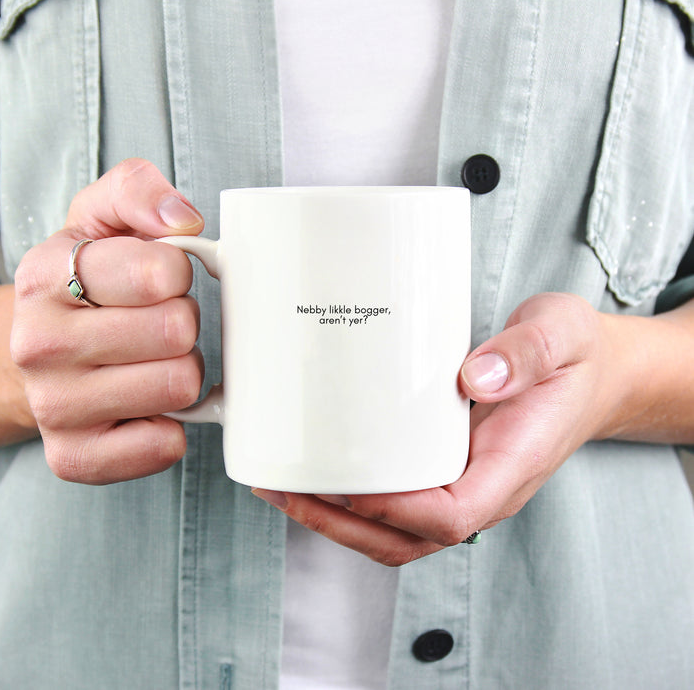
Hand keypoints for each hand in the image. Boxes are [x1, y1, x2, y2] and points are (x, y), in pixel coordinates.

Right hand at [11, 159, 204, 483]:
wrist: (40, 354)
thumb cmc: (87, 286)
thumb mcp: (100, 220)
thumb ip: (138, 192)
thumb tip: (183, 219)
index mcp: (47, 276)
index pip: (163, 273)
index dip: (178, 274)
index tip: (161, 279)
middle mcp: (41, 344)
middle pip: (178, 332)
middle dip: (183, 324)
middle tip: (158, 326)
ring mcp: (55, 406)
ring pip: (180, 386)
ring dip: (181, 372)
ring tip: (152, 361)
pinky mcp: (76, 456)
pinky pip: (164, 445)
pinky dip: (172, 425)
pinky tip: (149, 406)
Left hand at [253, 292, 676, 564]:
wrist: (592, 374)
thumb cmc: (576, 359)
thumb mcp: (561, 336)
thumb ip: (525, 354)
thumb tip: (474, 377)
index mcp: (513, 466)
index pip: (451, 516)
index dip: (394, 510)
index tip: (346, 485)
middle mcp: (483, 486)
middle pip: (407, 537)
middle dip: (341, 523)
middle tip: (283, 489)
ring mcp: (463, 481)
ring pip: (395, 529)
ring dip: (337, 518)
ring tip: (283, 486)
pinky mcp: (446, 467)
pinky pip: (397, 500)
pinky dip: (353, 498)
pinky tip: (320, 471)